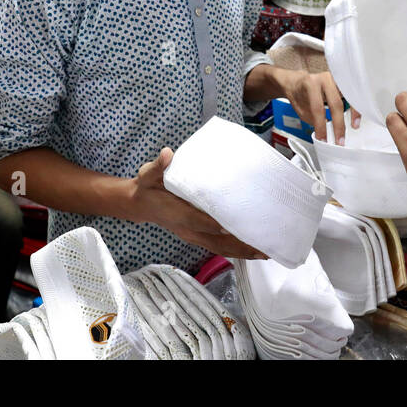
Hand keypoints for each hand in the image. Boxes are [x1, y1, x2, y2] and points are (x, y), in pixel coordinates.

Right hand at [133, 148, 267, 259]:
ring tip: (266, 252)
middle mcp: (188, 229)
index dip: (214, 225)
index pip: (198, 221)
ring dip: (243, 252)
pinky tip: (253, 249)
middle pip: (216, 243)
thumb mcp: (148, 174)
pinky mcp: (199, 236)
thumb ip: (158, 166)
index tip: (233, 226)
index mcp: (176, 214)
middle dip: (239, 246)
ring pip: (220, 248)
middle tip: (263, 247)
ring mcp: (194, 235)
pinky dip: (237, 249)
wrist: (140, 204)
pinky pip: (219, 246)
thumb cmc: (147, 187)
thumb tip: (167, 154)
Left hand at [281, 69, 359, 144]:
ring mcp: (335, 78)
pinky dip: (357, 104)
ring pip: (349, 95)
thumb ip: (313, 120)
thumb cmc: (299, 94)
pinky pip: (353, 92)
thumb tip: (327, 136)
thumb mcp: (301, 109)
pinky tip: (357, 115)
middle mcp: (324, 78)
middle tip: (340, 140)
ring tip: (354, 126)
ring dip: (354, 112)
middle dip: (339, 125)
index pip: (318, 108)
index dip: (321, 126)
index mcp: (310, 84)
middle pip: (336, 103)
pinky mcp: (343, 81)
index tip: (323, 139)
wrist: (297, 81)